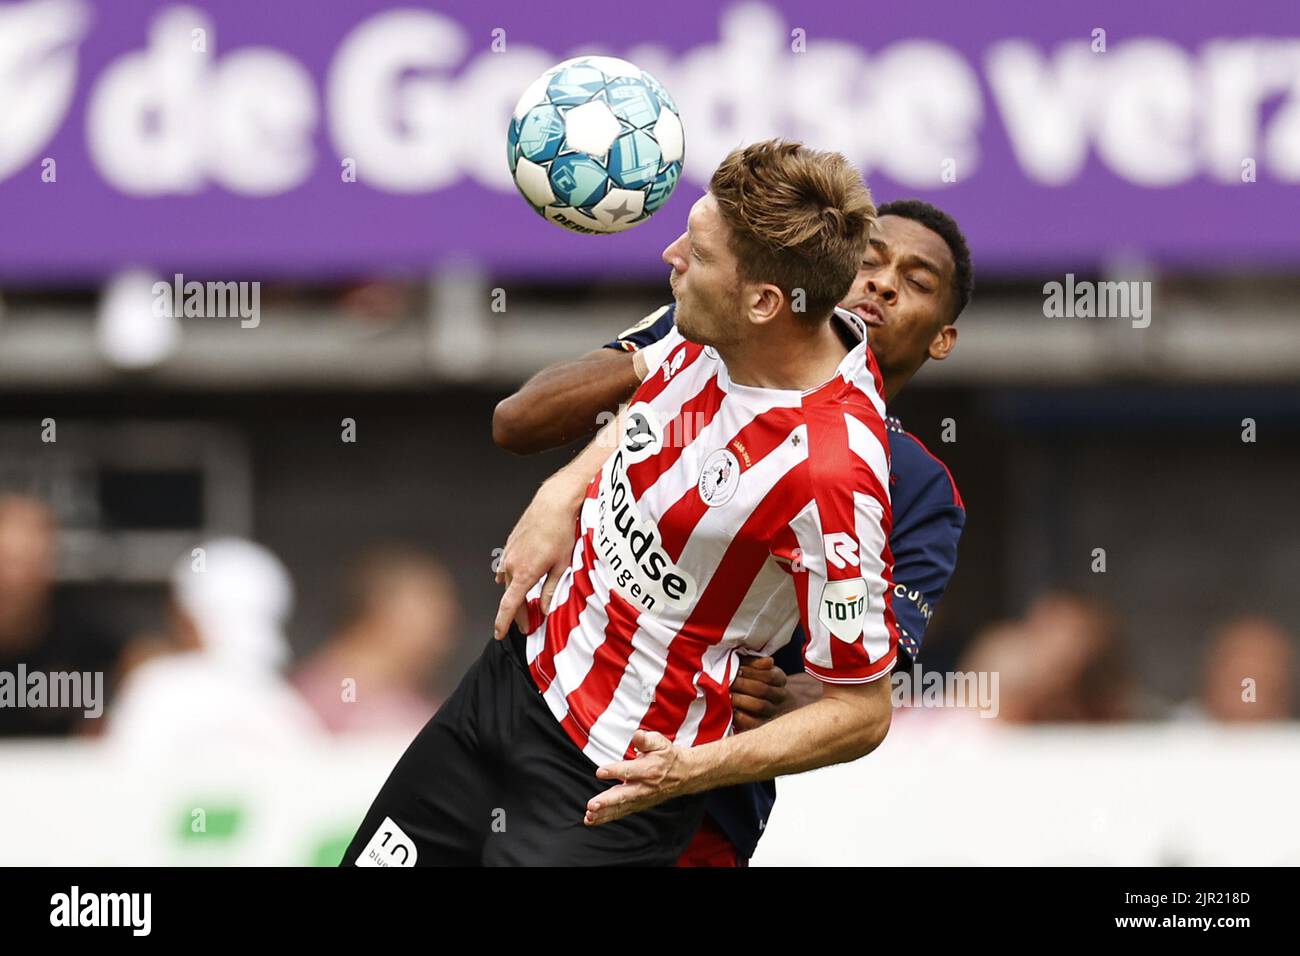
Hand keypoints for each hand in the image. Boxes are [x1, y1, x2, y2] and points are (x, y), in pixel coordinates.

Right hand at [492, 476, 584, 639]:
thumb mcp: (562, 565)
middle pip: (510, 596)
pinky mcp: (510, 544)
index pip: (509, 605)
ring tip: (526, 602)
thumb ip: (551, 590)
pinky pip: (507, 566)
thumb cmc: (561, 532)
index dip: (502, 622)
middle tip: (528, 625)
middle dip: (517, 613)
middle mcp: (512, 565)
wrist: (553, 503)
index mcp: (525, 574)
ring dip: (515, 593)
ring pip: (508, 581)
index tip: (498, 633)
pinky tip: (517, 578)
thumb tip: (545, 609)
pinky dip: (512, 576)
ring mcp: (508, 553)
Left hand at [587, 730, 690, 824]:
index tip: (600, 772)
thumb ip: (646, 740)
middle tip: (592, 805)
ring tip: (589, 816)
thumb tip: (637, 736)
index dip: (614, 771)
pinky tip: (591, 819)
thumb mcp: (660, 742)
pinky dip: (606, 817)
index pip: (629, 771)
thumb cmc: (666, 756)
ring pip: (620, 807)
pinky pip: (620, 812)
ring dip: (604, 813)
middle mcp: (644, 787)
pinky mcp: (637, 805)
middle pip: (623, 795)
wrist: (682, 774)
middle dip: (607, 801)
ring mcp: (640, 798)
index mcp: (649, 769)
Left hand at [730, 657, 788, 731]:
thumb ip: (757, 662)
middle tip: (728, 681)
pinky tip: (731, 710)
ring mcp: (772, 712)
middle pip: (763, 690)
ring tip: (727, 694)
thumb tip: (769, 661)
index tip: (738, 668)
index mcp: (779, 679)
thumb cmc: (754, 678)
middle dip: (743, 685)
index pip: (769, 675)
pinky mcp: (762, 725)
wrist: (765, 699)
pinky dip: (742, 717)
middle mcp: (779, 696)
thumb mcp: (756, 667)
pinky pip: (754, 723)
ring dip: (741, 699)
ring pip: (760, 706)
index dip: (752, 671)